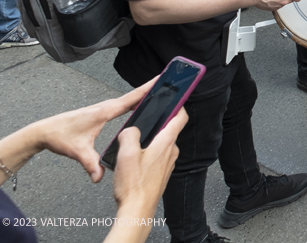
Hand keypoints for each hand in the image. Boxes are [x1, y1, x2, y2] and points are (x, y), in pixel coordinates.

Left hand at [34, 80, 160, 182]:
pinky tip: (139, 107)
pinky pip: (123, 105)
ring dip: (144, 95)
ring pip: (129, 100)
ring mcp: (104, 109)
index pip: (132, 98)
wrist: (44, 131)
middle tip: (169, 83)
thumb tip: (100, 177)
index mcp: (104, 111)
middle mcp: (106, 107)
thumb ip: (90, 164)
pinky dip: (134, 102)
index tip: (162, 79)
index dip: (147, 88)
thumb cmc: (60, 136)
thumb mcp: (77, 151)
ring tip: (159, 92)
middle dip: (152, 88)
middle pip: (134, 96)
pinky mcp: (101, 113)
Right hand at [111, 108, 185, 222]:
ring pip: (161, 145)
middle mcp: (171, 152)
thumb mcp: (126, 153)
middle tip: (143, 123)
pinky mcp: (161, 173)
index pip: (180, 117)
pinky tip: (134, 162)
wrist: (137, 209)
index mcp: (166, 143)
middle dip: (156, 125)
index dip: (179, 105)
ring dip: (150, 142)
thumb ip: (130, 134)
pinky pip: (157, 157)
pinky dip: (148, 155)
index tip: (176, 97)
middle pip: (168, 130)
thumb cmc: (134, 185)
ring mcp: (168, 163)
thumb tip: (131, 130)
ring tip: (132, 146)